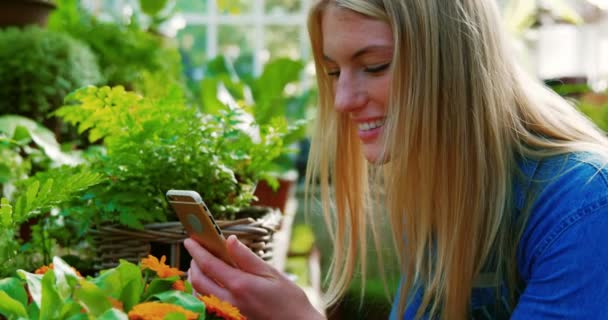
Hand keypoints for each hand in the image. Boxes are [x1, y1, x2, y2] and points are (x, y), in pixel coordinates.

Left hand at [184, 235, 324, 319]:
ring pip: (199, 294)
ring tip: (200, 265)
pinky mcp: (229, 319)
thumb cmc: (289, 300)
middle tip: (196, 251)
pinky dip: (202, 291)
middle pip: (198, 281)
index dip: (197, 250)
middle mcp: (229, 301)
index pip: (209, 265)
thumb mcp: (271, 273)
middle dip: (193, 263)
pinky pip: (208, 304)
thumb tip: (229, 240)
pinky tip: (210, 284)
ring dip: (195, 278)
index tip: (190, 240)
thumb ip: (247, 257)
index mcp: (240, 285)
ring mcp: (227, 313)